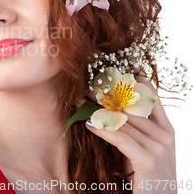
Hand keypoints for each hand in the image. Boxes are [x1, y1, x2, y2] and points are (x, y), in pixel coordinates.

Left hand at [86, 77, 176, 192]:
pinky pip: (121, 139)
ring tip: (79, 102)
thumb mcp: (143, 149)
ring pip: (123, 122)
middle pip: (131, 107)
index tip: (115, 68)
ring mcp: (159, 148)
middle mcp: (165, 135)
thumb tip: (107, 110)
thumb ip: (133, 130)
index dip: (134, 81)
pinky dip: (103, 130)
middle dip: (106, 95)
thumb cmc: (147, 177)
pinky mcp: (148, 161)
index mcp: (168, 129)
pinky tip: (88, 123)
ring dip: (97, 111)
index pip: (152, 96)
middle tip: (86, 86)